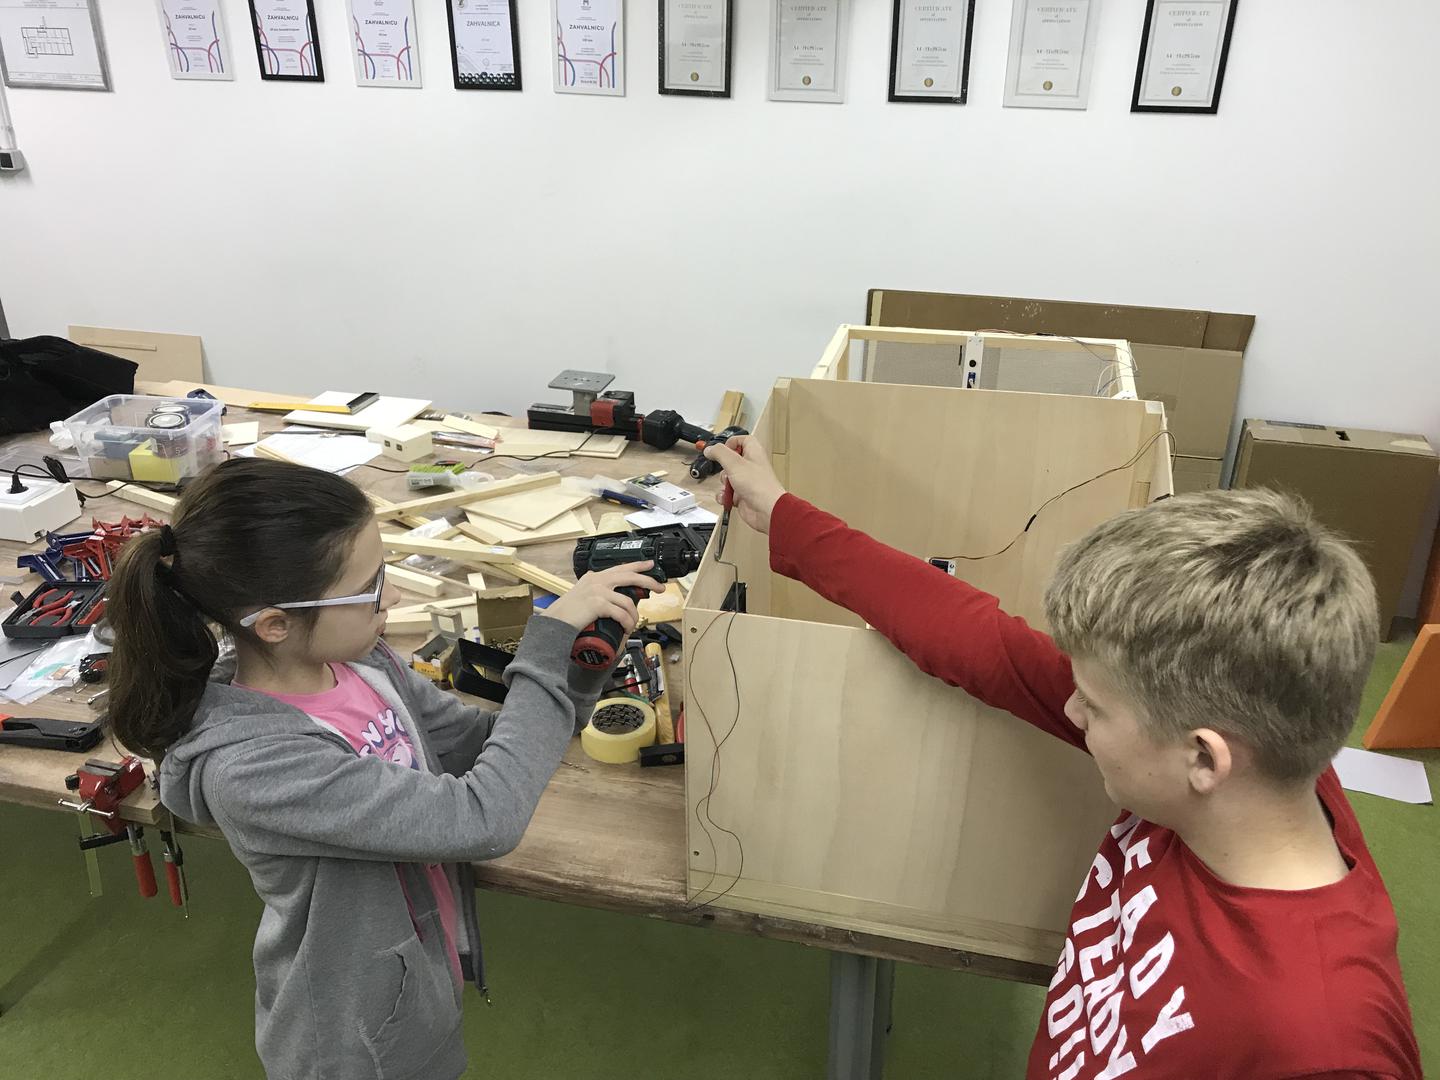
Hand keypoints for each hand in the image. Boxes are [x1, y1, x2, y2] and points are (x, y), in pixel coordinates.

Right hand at [545, 561, 663, 633]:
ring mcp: (597, 591)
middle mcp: (597, 580)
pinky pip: (621, 614)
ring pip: (627, 601)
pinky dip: (626, 623)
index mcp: (594, 577)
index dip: (638, 565)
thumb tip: (610, 596)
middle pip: (630, 576)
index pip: (620, 567)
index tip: (651, 564)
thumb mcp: (581, 594)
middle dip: (648, 581)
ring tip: (632, 624)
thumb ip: (594, 590)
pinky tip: (626, 628)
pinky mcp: (598, 604)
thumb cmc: (567, 613)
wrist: (555, 623)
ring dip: (634, 615)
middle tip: (660, 587)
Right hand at [702, 436, 786, 534]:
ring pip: (727, 478)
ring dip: (723, 484)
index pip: (742, 440)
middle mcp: (751, 466)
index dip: (730, 443)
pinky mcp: (742, 495)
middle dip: (723, 468)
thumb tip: (709, 449)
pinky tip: (727, 498)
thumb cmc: (759, 486)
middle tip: (725, 470)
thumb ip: (719, 453)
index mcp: (753, 453)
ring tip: (728, 486)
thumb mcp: (734, 463)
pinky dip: (724, 496)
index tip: (721, 450)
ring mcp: (747, 481)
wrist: (766, 510)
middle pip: (731, 460)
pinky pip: (728, 493)